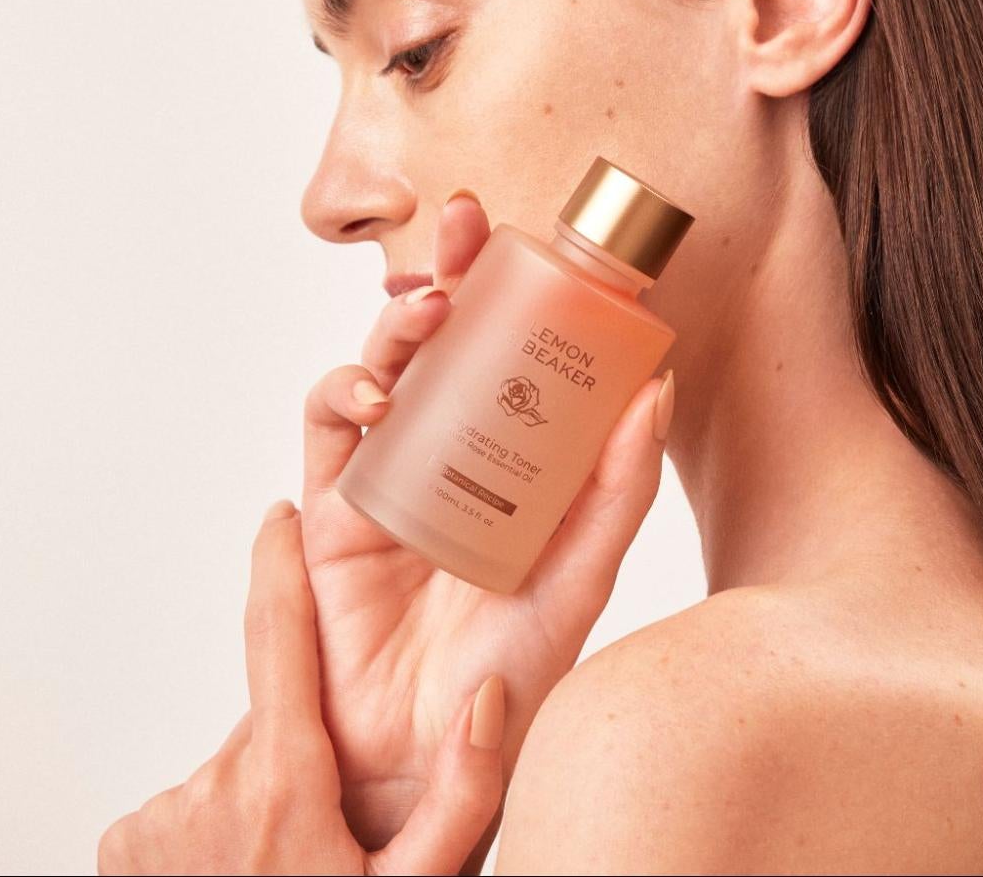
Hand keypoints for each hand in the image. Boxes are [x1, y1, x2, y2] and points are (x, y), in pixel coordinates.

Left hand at [97, 500, 507, 874]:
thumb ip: (466, 796)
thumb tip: (490, 700)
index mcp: (284, 782)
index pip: (275, 636)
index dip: (277, 563)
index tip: (281, 511)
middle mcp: (211, 786)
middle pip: (270, 730)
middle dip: (304, 757)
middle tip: (332, 828)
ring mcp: (156, 820)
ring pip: (230, 774)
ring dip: (260, 800)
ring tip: (289, 866)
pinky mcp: (122, 847)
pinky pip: (184, 812)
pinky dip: (215, 829)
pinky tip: (243, 875)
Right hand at [300, 191, 674, 856]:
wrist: (426, 756)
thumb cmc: (508, 676)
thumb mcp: (579, 577)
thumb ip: (616, 492)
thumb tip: (654, 390)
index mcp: (518, 461)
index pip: (519, 353)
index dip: (523, 290)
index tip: (545, 237)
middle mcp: (453, 456)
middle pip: (447, 341)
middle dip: (451, 272)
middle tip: (464, 226)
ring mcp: (391, 477)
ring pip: (385, 367)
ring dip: (397, 325)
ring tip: (427, 309)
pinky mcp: (334, 509)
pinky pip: (328, 432)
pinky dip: (343, 394)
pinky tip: (375, 395)